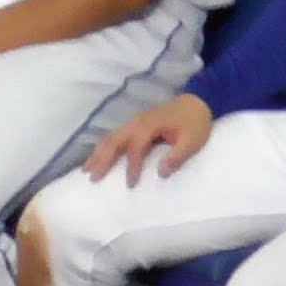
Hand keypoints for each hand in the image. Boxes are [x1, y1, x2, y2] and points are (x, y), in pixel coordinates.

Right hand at [83, 93, 213, 186]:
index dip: (132, 166)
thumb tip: (160, 173)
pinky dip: (105, 147)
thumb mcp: (193, 140)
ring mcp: (136, 121)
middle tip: (92, 178)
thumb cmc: (196, 121)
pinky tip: (99, 158)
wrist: (199, 100)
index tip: (131, 184)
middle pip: (114, 140)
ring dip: (98, 153)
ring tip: (86, 170)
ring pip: (111, 137)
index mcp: (151, 125)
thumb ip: (177, 157)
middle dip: (102, 158)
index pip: (136, 147)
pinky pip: (116, 135)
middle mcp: (138, 121)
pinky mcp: (137, 123)